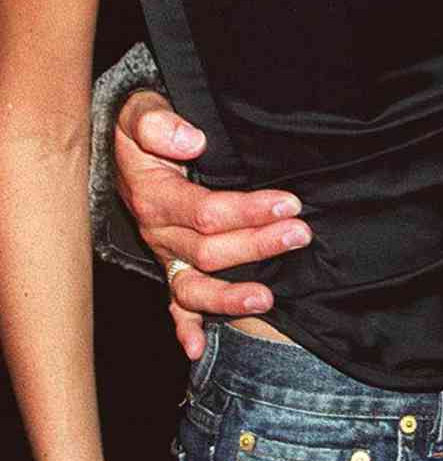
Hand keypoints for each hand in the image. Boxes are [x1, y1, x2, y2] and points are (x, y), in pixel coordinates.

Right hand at [114, 89, 310, 359]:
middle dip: (257, 245)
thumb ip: (158, 122)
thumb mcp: (140, 110)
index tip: (288, 203)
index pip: (206, 212)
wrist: (124, 142)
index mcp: (156, 197)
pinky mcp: (171, 264)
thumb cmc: (142, 124)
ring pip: (195, 286)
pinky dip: (184, 327)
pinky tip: (197, 350)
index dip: (248, 211)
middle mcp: (159, 232)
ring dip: (231, 296)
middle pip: (209, 251)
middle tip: (300, 234)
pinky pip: (174, 303)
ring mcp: (165, 253)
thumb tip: (191, 141)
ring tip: (267, 299)